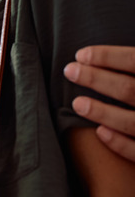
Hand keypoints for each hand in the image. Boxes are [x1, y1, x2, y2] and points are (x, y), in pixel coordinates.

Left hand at [64, 45, 134, 161]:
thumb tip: (114, 54)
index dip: (109, 56)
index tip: (81, 54)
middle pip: (130, 89)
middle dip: (96, 79)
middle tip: (68, 70)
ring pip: (133, 123)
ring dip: (102, 112)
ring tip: (77, 103)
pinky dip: (121, 143)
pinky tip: (100, 132)